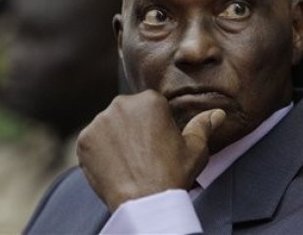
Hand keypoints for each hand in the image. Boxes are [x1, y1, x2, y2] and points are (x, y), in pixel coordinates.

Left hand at [76, 89, 225, 210]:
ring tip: (129, 161)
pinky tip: (115, 165)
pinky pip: (92, 141)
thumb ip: (204, 126)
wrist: (144, 202)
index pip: (151, 105)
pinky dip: (100, 151)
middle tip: (144, 153)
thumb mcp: (195, 149)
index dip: (156, 125)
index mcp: (150, 100)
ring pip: (109, 125)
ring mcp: (99, 122)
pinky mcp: (84, 140)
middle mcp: (122, 104)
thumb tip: (218, 113)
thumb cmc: (173, 174)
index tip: (159, 143)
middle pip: (128, 112)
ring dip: (116, 137)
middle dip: (134, 127)